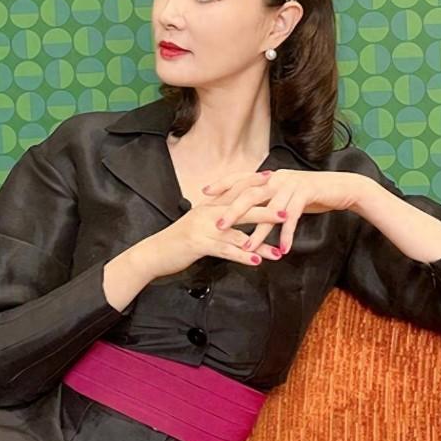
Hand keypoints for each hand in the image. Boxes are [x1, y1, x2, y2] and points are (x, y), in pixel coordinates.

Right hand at [142, 172, 288, 278]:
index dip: (253, 183)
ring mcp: (204, 228)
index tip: (273, 178)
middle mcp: (208, 213)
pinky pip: (226, 250)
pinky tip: (257, 261)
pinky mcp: (199, 244)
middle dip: (266, 209)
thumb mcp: (197, 224)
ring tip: (279, 250)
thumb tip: (233, 216)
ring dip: (260, 242)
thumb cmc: (177, 240)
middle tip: (287, 211)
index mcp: (208, 205)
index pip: (234, 189)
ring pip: (238, 232)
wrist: (154, 252)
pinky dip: (243, 256)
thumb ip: (215, 218)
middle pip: (242, 207)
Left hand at [201, 168, 369, 254]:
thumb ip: (268, 197)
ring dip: (259, 231)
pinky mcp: (306, 194)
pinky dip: (287, 235)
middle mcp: (277, 178)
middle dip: (233, 210)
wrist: (342, 187)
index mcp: (269, 177)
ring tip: (248, 248)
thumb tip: (249, 206)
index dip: (222, 184)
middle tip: (218, 225)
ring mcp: (292, 185)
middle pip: (249, 193)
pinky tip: (282, 250)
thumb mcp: (286, 192)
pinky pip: (292, 218)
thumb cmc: (312, 193)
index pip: (241, 178)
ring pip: (270, 209)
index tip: (204, 193)